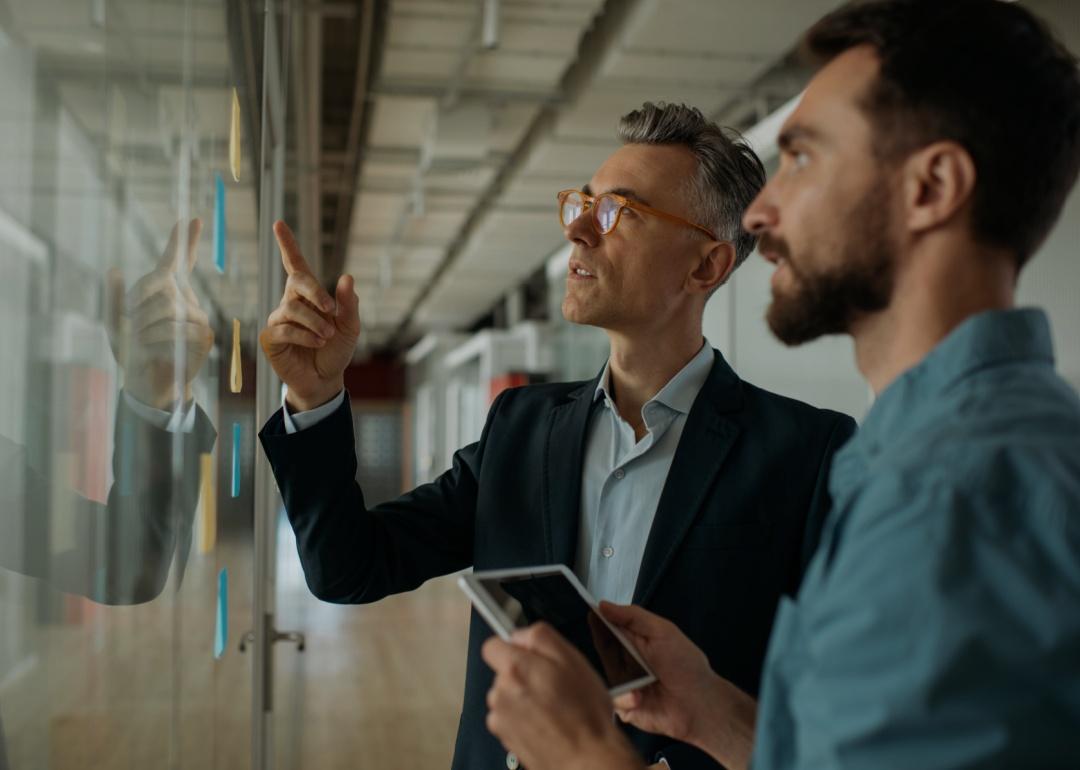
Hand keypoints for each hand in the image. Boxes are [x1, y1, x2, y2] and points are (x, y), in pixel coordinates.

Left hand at [106, 219, 213, 408]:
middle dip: (139, 306)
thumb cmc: (131, 351)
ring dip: (146, 327)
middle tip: (131, 328)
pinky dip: (160, 340)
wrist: (146, 382)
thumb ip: (113, 297)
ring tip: (142, 343)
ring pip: (170, 308)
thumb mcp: (114, 322)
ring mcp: (197, 317)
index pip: (177, 261)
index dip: (183, 240)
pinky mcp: (204, 336)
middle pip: (162, 288)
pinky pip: (180, 329)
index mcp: (165, 292)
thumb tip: (114, 270)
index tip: (191, 218)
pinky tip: (155, 351)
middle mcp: (185, 300)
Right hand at [258, 220, 358, 410]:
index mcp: (309, 295)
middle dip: (315, 291)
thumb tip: (347, 277)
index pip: (296, 265)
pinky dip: (305, 335)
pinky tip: (316, 342)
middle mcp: (290, 303)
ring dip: (315, 322)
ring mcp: (279, 320)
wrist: (326, 379)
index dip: (287, 245)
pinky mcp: (271, 338)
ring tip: (327, 336)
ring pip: (292, 308)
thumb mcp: (350, 326)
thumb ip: (349, 304)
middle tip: (331, 309)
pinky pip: (285, 329)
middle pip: (296, 282)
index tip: (278, 223)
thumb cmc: (337, 350)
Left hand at [482, 623, 645, 769]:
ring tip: (552, 708)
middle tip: (552, 685)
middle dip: (522, 675)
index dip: (511, 648)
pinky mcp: (504, 737)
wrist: (587, 758)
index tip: (527, 656)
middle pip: (502, 672)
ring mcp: (500, 717)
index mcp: (515, 668)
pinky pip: (509, 718)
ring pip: (506, 696)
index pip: (492, 645)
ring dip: (522, 698)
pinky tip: (545, 723)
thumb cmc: (585, 714)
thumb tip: (520, 635)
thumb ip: (540, 636)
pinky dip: (522, 718)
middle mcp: (501, 692)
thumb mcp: (573, 658)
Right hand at [602, 603, 755, 768]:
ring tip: (637, 675)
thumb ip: (633, 616)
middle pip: (604, 649)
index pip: (610, 628)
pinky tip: (639, 696)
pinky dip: (625, 697)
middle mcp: (627, 662)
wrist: (700, 703)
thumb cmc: (686, 665)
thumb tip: (604, 605)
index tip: (591, 611)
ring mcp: (625, 685)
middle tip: (611, 640)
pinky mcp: (625, 708)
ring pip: (605, 674)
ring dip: (619, 673)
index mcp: (636, 642)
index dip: (599, 620)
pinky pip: (614, 700)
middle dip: (603, 644)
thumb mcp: (662, 631)